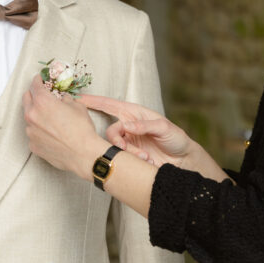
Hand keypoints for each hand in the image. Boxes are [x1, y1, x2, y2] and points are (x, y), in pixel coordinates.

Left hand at [23, 75, 106, 179]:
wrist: (83, 154)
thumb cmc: (81, 130)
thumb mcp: (77, 106)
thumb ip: (65, 99)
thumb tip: (62, 99)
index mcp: (42, 102)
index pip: (34, 85)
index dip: (37, 80)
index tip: (39, 79)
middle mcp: (32, 116)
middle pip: (26, 99)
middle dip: (34, 95)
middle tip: (42, 95)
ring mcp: (31, 132)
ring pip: (29, 118)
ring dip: (37, 114)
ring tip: (50, 118)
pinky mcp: (33, 145)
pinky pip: (33, 133)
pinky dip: (39, 130)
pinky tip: (51, 133)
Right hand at [78, 94, 193, 168]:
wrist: (183, 160)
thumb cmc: (175, 138)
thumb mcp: (163, 128)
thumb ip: (144, 125)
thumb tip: (127, 126)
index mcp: (134, 113)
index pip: (110, 105)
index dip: (94, 101)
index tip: (80, 100)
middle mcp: (129, 126)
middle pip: (111, 131)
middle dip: (116, 141)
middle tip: (125, 148)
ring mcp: (129, 141)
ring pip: (116, 147)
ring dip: (129, 153)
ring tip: (145, 158)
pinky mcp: (130, 156)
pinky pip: (123, 158)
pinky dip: (133, 160)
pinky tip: (147, 162)